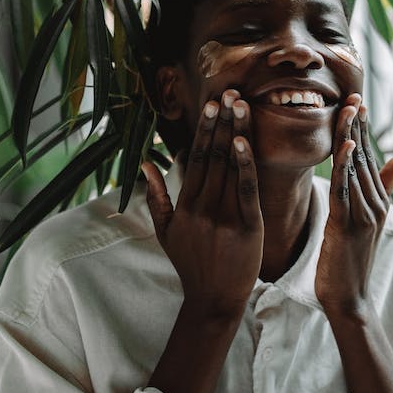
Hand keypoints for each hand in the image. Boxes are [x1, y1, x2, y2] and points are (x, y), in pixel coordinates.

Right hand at [142, 89, 263, 318]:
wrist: (213, 300)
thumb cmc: (191, 265)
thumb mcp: (166, 232)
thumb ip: (155, 197)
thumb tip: (145, 164)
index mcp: (184, 206)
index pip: (196, 159)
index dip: (205, 130)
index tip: (211, 105)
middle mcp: (202, 207)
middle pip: (213, 156)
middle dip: (221, 123)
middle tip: (228, 92)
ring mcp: (224, 217)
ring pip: (229, 167)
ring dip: (236, 132)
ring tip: (241, 104)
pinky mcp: (247, 227)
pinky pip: (246, 190)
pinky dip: (245, 164)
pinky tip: (245, 141)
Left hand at [316, 94, 392, 316]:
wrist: (349, 300)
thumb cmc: (350, 263)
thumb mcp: (368, 223)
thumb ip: (382, 191)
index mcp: (379, 203)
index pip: (369, 160)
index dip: (363, 131)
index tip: (357, 103)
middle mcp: (376, 205)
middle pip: (365, 159)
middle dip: (358, 127)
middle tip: (354, 97)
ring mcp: (364, 215)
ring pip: (356, 169)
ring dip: (351, 138)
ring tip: (347, 110)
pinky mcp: (349, 226)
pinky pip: (345, 190)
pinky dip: (344, 166)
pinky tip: (343, 146)